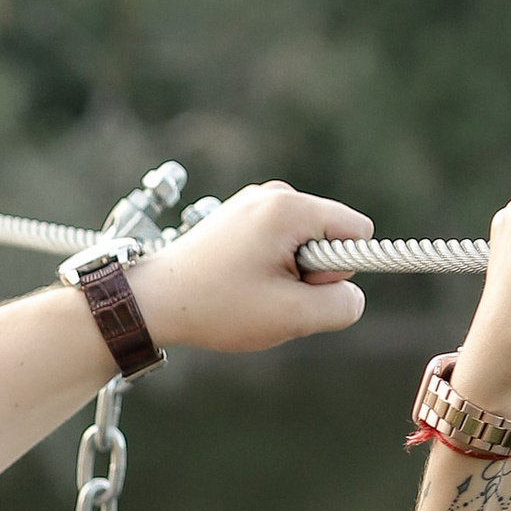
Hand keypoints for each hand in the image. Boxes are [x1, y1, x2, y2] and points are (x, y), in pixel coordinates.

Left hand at [130, 182, 372, 354]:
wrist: (153, 301)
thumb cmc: (215, 306)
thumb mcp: (291, 316)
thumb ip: (340, 306)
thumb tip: (353, 296)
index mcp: (289, 207)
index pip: (358, 230)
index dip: (339, 269)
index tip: (298, 285)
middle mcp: (273, 194)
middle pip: (330, 236)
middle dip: (311, 274)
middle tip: (268, 292)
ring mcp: (254, 203)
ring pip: (305, 245)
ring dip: (289, 275)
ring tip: (249, 289)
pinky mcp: (241, 218)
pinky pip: (280, 245)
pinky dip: (268, 270)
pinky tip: (238, 282)